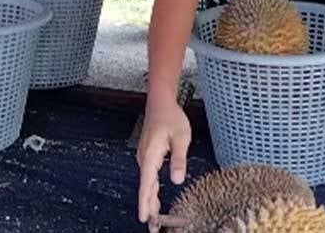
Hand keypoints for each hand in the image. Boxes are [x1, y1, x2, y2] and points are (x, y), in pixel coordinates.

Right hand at [137, 96, 190, 230]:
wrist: (160, 103)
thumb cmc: (171, 118)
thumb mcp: (180, 137)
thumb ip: (178, 159)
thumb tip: (176, 180)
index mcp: (150, 156)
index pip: (147, 184)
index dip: (146, 203)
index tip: (145, 219)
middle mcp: (144, 159)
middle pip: (145, 188)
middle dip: (148, 208)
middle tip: (152, 228)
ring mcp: (144, 158)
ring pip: (146, 184)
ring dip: (149, 201)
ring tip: (154, 220)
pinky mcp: (148, 156)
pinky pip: (148, 178)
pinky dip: (150, 191)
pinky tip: (154, 200)